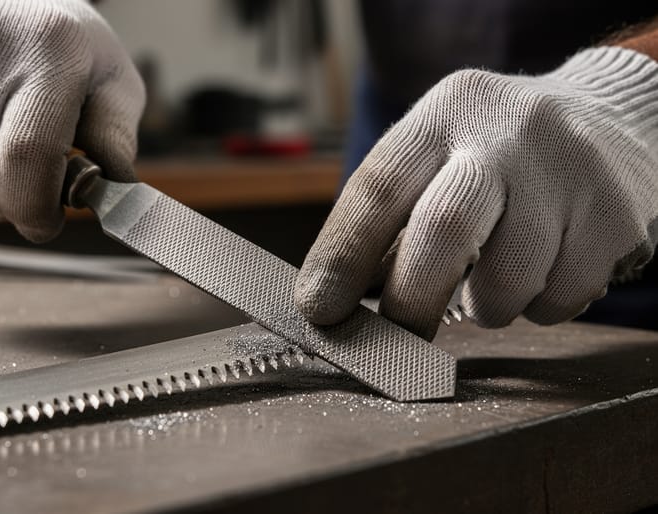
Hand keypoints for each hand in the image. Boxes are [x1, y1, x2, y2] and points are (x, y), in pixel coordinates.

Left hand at [295, 47, 657, 339]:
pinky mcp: (615, 213)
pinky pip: (560, 297)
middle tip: (397, 340)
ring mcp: (568, 169)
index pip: (378, 189)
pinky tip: (545, 269)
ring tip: (494, 281)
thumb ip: (393, 221)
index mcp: (442, 116)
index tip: (318, 309)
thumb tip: (338, 303)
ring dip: (487, 306)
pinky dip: (539, 306)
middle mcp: (505, 132)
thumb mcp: (440, 156)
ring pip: (508, 281)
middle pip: (444, 230)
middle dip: (410, 301)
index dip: (340, 256)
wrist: (613, 117)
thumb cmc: (498, 154)